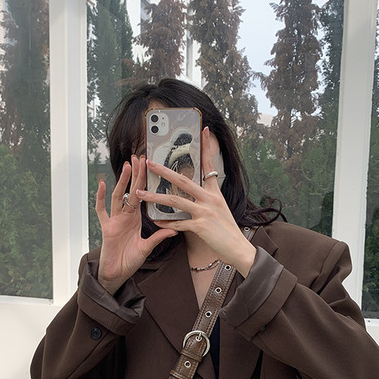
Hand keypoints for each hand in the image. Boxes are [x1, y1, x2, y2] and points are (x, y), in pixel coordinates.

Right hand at [95, 155, 176, 293]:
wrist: (117, 274)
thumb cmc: (130, 261)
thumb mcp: (147, 247)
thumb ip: (159, 237)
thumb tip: (175, 230)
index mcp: (136, 219)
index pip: (142, 195)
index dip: (145, 181)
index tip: (148, 166)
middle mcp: (125, 216)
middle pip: (130, 191)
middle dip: (134, 175)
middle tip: (138, 157)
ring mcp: (115, 220)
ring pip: (118, 196)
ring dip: (122, 181)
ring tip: (127, 166)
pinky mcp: (106, 227)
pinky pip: (102, 210)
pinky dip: (101, 198)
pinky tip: (102, 184)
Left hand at [136, 127, 255, 276]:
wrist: (239, 248)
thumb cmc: (228, 231)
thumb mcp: (221, 209)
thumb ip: (208, 199)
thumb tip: (196, 193)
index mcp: (214, 193)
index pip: (209, 165)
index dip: (206, 147)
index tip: (203, 130)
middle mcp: (210, 199)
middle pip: (183, 180)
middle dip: (164, 171)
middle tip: (149, 162)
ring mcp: (205, 212)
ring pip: (175, 200)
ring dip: (155, 197)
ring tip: (140, 193)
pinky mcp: (201, 226)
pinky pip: (178, 223)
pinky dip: (165, 223)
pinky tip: (155, 221)